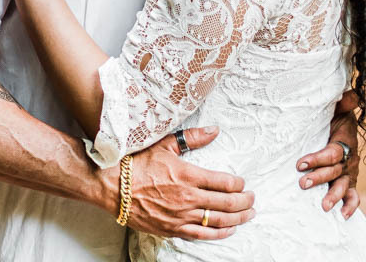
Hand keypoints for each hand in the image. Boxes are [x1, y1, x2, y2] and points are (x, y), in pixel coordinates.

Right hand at [121, 126, 255, 239]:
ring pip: (218, 221)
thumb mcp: (164, 145)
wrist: (112, 187)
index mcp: (188, 175)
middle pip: (227, 204)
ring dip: (237, 218)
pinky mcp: (173, 229)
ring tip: (248, 215)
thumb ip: (192, 138)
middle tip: (252, 199)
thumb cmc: (136, 164)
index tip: (243, 183)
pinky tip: (229, 230)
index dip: (238, 184)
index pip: (224, 183)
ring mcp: (181, 216)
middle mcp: (188, 198)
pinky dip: (219, 233)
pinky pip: (202, 235)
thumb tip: (214, 130)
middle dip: (244, 202)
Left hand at [295, 90, 360, 218]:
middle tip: (302, 183)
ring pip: (343, 185)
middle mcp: (349, 158)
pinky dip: (350, 206)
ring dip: (333, 196)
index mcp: (345, 141)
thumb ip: (344, 101)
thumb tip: (348, 94)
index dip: (317, 159)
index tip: (300, 164)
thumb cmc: (333, 116)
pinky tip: (342, 216)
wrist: (342, 124)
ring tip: (323, 207)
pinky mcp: (349, 181)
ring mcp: (349, 172)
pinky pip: (353, 195)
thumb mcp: (337, 106)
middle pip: (334, 171)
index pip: (331, 153)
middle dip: (319, 178)